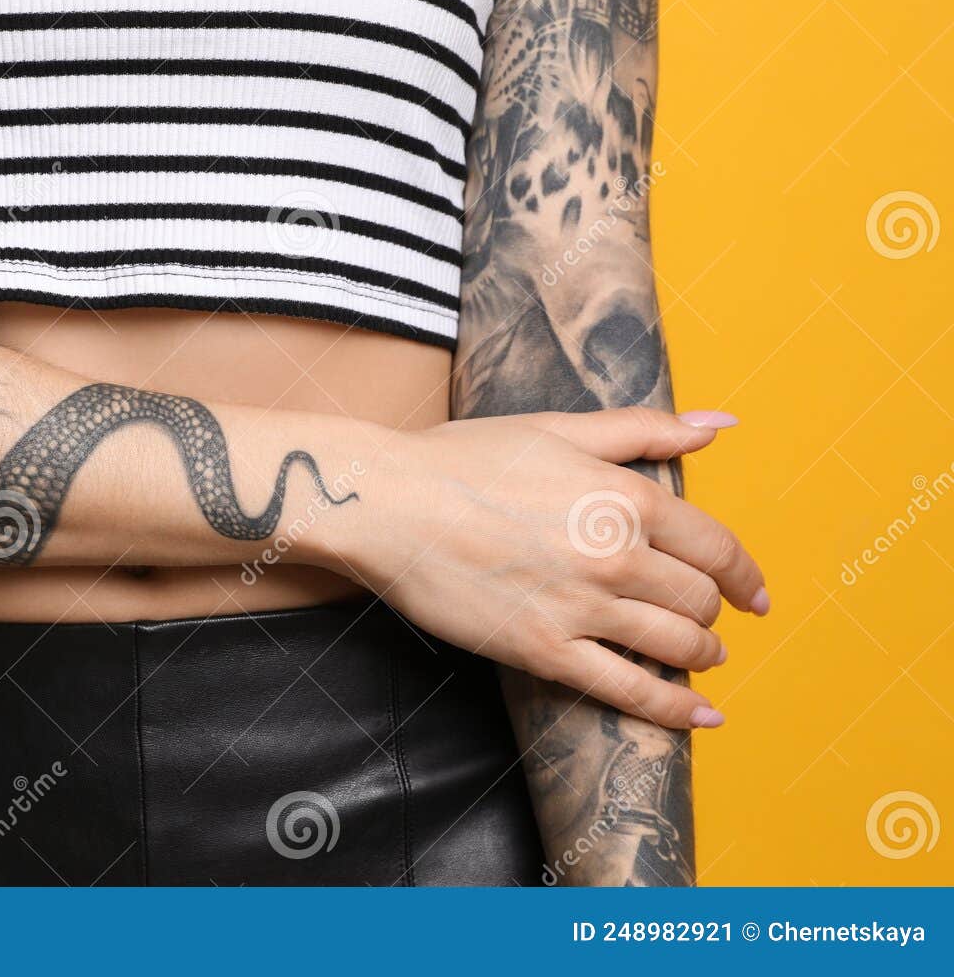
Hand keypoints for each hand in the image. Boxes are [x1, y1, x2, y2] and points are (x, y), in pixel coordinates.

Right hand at [332, 408, 764, 728]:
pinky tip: (702, 717)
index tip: (754, 593)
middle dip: (713, 612)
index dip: (744, 575)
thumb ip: (644, 430)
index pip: (716, 547)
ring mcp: (582, 607)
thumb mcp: (558, 429)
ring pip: (677, 646)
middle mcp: (615, 554)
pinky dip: (675, 710)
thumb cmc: (462, 459)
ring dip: (702, 656)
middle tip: (709, 621)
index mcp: (625, 496)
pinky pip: (629, 691)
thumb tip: (720, 423)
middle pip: (701, 600)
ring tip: (702, 659)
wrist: (385, 503)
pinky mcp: (544, 651)